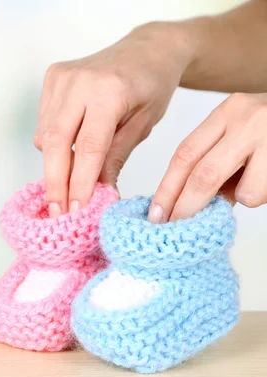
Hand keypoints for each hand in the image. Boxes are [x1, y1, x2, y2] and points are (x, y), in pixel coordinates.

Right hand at [34, 22, 193, 215]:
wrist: (147, 49)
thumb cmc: (151, 86)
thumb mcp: (144, 125)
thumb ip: (116, 157)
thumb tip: (98, 194)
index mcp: (110, 91)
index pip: (88, 147)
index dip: (81, 182)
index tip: (77, 210)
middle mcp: (80, 81)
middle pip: (56, 142)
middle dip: (56, 182)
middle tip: (58, 213)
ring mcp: (62, 77)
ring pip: (46, 136)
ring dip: (55, 163)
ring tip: (72, 180)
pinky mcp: (52, 77)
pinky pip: (43, 123)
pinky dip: (53, 143)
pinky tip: (70, 148)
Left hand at [149, 93, 266, 221]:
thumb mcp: (243, 136)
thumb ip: (217, 161)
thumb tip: (186, 204)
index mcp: (229, 112)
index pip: (185, 154)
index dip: (167, 188)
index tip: (156, 214)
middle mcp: (250, 118)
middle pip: (203, 173)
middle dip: (186, 207)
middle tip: (176, 228)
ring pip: (245, 192)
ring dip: (246, 199)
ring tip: (261, 182)